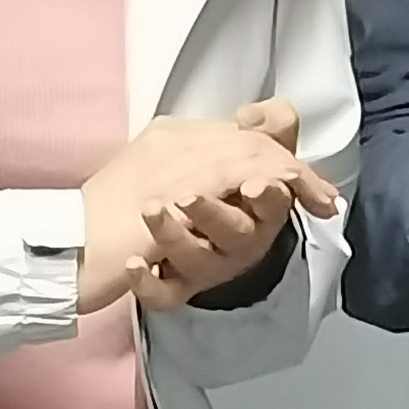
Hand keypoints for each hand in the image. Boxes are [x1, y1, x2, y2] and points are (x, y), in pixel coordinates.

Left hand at [79, 102, 336, 312]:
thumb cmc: (198, 182)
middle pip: (238, 235)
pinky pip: (164, 295)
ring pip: (198, 261)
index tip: (252, 187)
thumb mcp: (227, 148)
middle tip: (186, 197)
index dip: (269, 195)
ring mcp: (202, 266)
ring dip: (175, 236)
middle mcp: (236, 241)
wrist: (137, 221)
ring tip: (149, 210)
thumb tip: (257, 113)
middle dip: (216, 215)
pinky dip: (149, 283)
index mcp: (258, 210)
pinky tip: (134, 266)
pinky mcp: (170, 288)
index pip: (274, 204)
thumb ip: (262, 131)